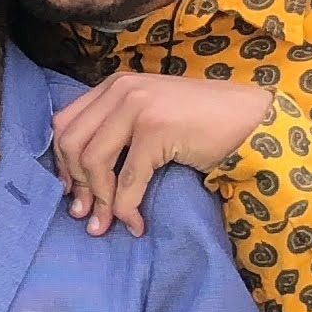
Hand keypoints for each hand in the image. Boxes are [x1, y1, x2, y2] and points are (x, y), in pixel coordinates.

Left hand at [50, 72, 274, 236]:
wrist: (250, 118)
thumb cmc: (201, 122)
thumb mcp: (149, 116)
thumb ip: (115, 130)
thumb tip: (77, 178)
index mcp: (114, 86)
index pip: (64, 124)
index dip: (61, 162)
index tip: (69, 190)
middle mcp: (121, 90)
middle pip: (72, 144)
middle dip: (74, 185)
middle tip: (83, 214)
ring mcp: (138, 106)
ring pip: (95, 163)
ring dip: (99, 201)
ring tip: (104, 225)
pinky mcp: (156, 129)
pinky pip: (128, 180)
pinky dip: (126, 209)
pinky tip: (136, 224)